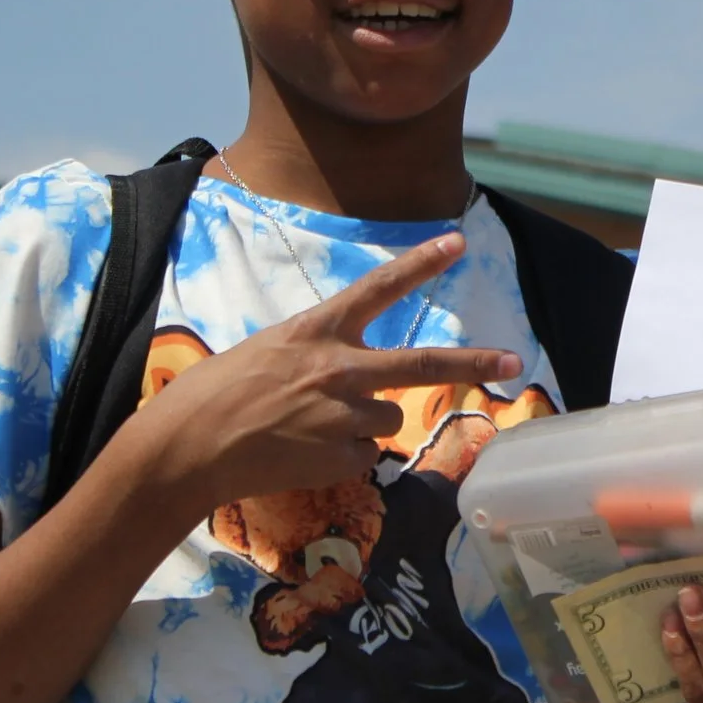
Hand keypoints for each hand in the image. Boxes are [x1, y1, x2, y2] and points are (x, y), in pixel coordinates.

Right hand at [139, 233, 523, 506]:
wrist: (188, 447)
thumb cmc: (216, 394)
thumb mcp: (269, 352)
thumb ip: (318, 355)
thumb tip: (353, 378)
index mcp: (315, 331)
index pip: (377, 288)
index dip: (420, 265)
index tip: (458, 243)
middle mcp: (337, 368)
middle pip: (421, 364)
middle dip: (473, 362)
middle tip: (514, 358)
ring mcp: (343, 416)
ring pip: (387, 420)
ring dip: (364, 426)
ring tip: (312, 429)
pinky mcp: (341, 458)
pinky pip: (362, 457)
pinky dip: (341, 459)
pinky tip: (303, 455)